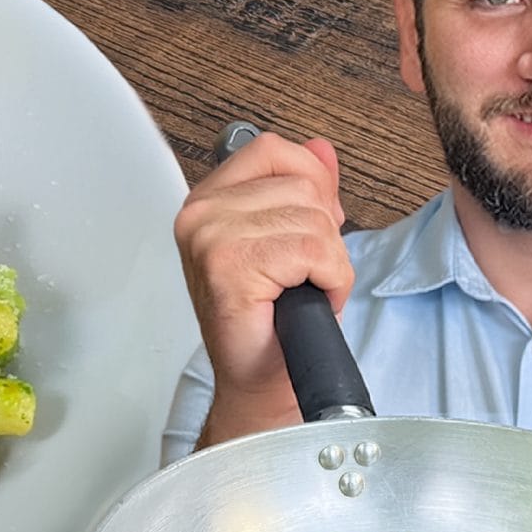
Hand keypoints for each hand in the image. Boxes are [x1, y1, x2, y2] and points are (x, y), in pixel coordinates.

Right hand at [172, 130, 351, 443]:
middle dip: (324, 233)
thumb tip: (323, 149)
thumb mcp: (291, 238)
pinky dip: (331, 281)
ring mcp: (210, 237)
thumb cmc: (271, 321)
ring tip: (302, 291)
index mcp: (208, 200)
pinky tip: (305, 301)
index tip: (312, 227)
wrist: (260, 381)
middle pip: (302, 186)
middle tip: (302, 274)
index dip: (311, 182)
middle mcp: (200, 213)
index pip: (272, 150)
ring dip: (329, 263)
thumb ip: (306, 188)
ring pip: (314, 220)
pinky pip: (314, 251)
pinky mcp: (229, 266)